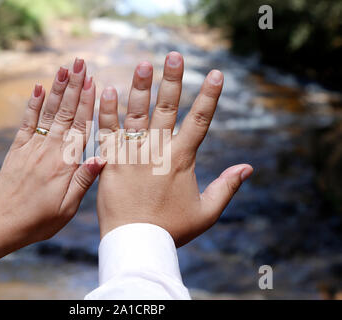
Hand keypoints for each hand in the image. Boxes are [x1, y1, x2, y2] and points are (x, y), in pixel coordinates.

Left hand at [0, 58, 104, 248]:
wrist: (2, 224)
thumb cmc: (40, 220)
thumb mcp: (67, 208)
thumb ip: (83, 181)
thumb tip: (102, 158)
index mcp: (65, 165)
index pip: (80, 127)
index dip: (87, 103)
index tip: (93, 81)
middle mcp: (49, 151)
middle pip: (65, 113)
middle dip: (74, 86)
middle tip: (81, 63)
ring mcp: (32, 148)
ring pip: (48, 113)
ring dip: (57, 89)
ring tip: (64, 67)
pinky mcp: (18, 149)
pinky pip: (27, 122)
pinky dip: (33, 104)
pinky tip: (39, 87)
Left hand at [96, 52, 252, 246]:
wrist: (136, 243)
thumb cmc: (172, 230)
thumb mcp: (207, 212)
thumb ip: (227, 188)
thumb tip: (248, 168)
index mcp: (182, 160)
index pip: (200, 120)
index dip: (209, 96)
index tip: (216, 74)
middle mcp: (158, 151)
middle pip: (167, 108)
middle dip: (172, 80)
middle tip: (174, 56)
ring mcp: (133, 154)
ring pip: (137, 114)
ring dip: (141, 87)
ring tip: (143, 64)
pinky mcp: (111, 162)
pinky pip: (109, 132)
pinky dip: (108, 111)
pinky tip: (107, 91)